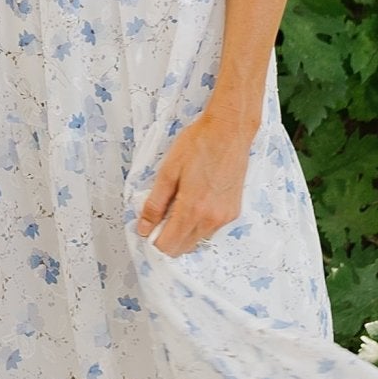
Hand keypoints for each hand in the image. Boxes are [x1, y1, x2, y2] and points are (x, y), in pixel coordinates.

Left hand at [134, 104, 256, 256]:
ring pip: (197, 240)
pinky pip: (211, 230)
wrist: (229, 130)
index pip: (168, 246)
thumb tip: (144, 228)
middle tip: (162, 214)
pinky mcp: (233, 212)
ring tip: (181, 204)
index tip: (149, 226)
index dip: (154, 240)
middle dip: (168, 238)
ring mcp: (225, 217)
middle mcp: (211, 219)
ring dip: (184, 232)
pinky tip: (197, 201)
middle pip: (183, 248)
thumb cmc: (198, 144)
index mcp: (192, 209)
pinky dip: (199, 224)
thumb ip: (155, 204)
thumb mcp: (168, 171)